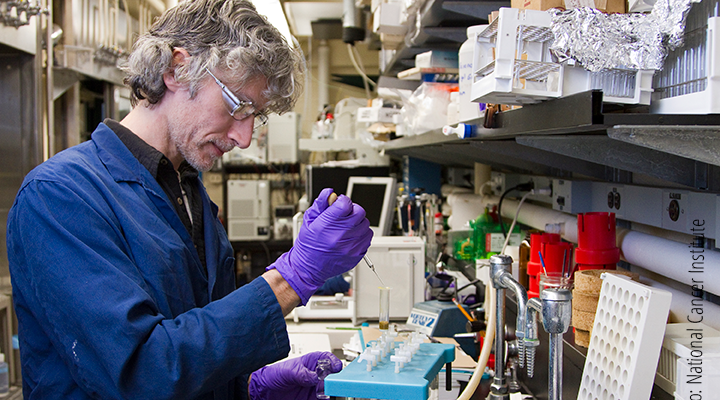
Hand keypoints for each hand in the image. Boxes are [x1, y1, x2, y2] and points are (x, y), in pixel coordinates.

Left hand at [248, 352, 341, 399]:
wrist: (264, 391)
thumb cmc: (273, 375)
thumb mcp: (287, 371)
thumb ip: (301, 373)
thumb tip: (315, 377)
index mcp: (310, 361)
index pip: (327, 358)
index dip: (333, 361)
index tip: (336, 367)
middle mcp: (315, 374)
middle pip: (332, 374)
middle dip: (334, 378)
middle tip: (330, 383)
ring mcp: (314, 387)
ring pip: (329, 388)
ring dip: (331, 390)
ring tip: (326, 392)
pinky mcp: (312, 398)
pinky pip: (324, 398)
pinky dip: (326, 399)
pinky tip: (324, 398)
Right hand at [268, 188, 372, 303]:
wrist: (309, 268)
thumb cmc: (308, 245)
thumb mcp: (309, 220)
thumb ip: (321, 204)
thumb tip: (330, 193)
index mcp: (327, 225)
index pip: (345, 203)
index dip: (342, 201)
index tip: (339, 204)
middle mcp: (340, 236)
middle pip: (359, 212)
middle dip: (352, 210)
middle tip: (344, 215)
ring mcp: (350, 246)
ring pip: (365, 224)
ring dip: (358, 222)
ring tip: (347, 227)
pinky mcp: (357, 254)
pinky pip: (367, 237)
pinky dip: (361, 234)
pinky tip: (351, 236)